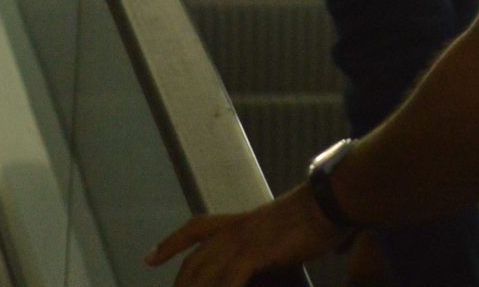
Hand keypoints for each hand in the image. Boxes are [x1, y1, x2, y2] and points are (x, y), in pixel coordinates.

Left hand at [148, 185, 335, 284]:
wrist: (329, 201)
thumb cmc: (313, 214)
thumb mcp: (279, 229)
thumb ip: (263, 245)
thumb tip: (259, 260)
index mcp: (237, 221)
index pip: (194, 230)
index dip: (169, 244)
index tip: (149, 258)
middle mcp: (233, 230)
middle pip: (193, 263)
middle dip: (181, 285)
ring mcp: (241, 241)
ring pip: (204, 276)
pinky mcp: (253, 253)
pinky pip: (228, 282)